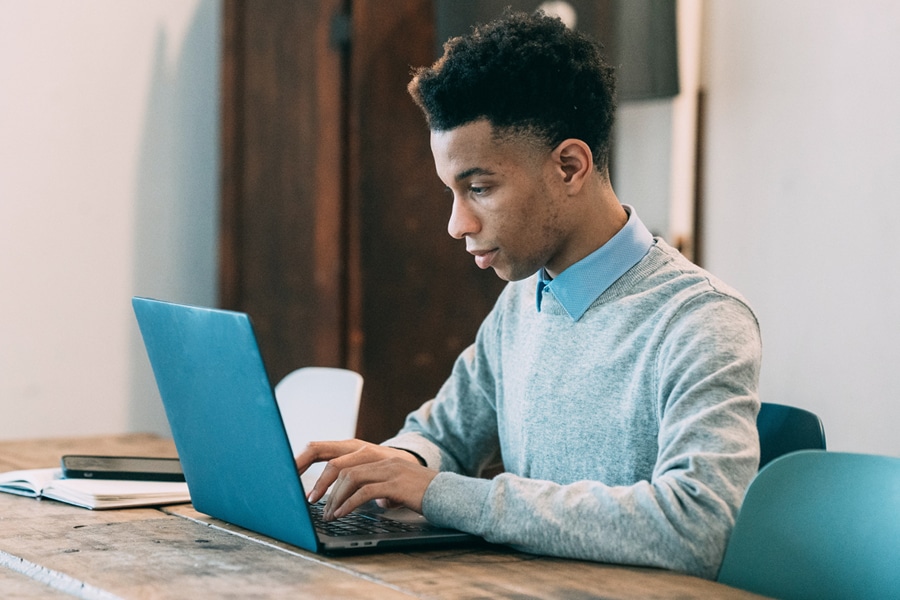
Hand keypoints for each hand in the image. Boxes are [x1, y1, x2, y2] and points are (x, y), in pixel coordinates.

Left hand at [295, 439, 436, 519]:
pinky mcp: (394, 482)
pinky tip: (343, 513)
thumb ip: (363, 480)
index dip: (307, 458)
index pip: (330, 448)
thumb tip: (336, 494)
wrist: (443, 490)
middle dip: (318, 483)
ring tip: (328, 514)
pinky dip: (349, 504)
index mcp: (368, 452)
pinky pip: (365, 491)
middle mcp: (376, 454)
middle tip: (310, 501)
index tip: (291, 474)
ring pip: (349, 477)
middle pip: (336, 462)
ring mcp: (386, 466)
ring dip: (334, 498)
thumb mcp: (383, 478)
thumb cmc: (411, 488)